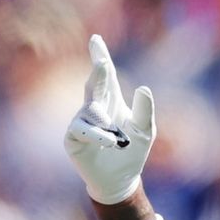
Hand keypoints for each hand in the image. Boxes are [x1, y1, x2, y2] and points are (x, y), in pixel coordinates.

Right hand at [63, 35, 155, 204]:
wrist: (119, 179)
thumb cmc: (132, 152)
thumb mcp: (145, 131)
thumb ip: (146, 111)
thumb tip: (144, 88)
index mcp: (112, 101)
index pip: (107, 76)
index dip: (100, 58)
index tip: (96, 40)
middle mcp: (94, 107)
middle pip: (95, 85)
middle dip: (99, 74)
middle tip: (103, 62)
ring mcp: (81, 121)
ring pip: (92, 110)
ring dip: (106, 122)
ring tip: (119, 140)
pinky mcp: (73, 137)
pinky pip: (84, 130)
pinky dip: (99, 135)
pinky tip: (111, 142)